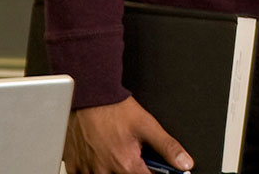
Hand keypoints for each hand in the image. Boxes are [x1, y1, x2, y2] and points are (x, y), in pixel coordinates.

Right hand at [63, 97, 193, 173]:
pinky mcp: (73, 164)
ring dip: (112, 170)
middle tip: (129, 154)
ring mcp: (87, 169)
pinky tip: (98, 158)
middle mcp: (105, 170)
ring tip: (114, 153)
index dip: (151, 173)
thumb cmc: (114, 107)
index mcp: (126, 164)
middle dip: (130, 169)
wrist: (89, 93)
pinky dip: (92, 169)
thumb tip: (184, 162)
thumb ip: (167, 147)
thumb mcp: (147, 125)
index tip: (150, 168)